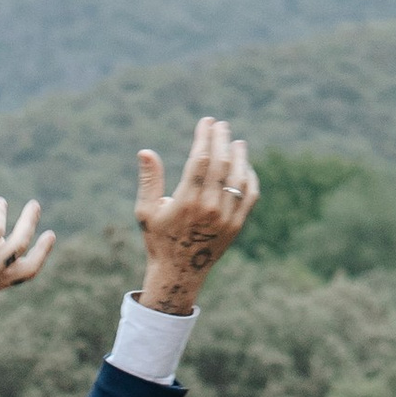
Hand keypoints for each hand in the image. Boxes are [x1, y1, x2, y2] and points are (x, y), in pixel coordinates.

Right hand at [135, 116, 257, 311]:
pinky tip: (245, 167)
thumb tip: (146, 151)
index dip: (205, 138)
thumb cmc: (158, 239)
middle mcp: (209, 209)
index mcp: (186, 202)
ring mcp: (226, 218)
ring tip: (237, 142)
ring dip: (239, 157)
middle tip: (222, 126)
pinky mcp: (237, 226)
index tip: (206, 123)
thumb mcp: (146, 211)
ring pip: (238, 178)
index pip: (201, 160)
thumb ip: (149, 180)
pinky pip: (249, 196)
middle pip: (222, 164)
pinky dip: (249, 179)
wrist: (179, 273)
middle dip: (222, 140)